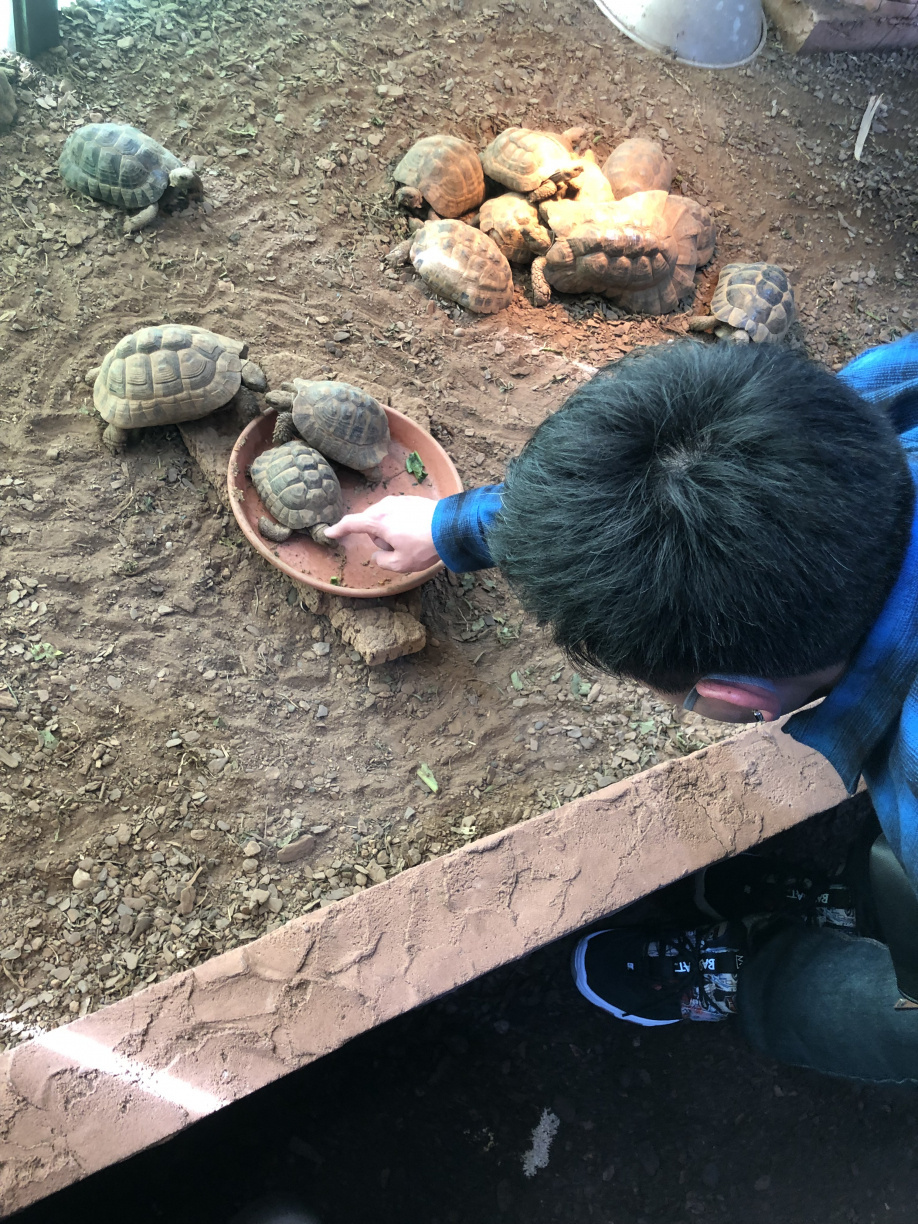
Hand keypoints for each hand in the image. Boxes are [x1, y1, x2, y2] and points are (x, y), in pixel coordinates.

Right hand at [324, 496, 439, 572]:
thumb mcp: (400, 564)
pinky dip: (403, 524)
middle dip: (379, 538)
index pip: (351, 524)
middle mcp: (385, 506)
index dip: (338, 530)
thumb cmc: (424, 546)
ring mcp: (399, 500)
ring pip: (385, 519)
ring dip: (392, 531)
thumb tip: (378, 555)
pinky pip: (398, 514)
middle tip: (398, 549)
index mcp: (377, 521)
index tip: (329, 532)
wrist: (452, 527)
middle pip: (371, 524)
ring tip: (412, 541)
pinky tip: (419, 532)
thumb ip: (382, 561)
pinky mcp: (411, 499)